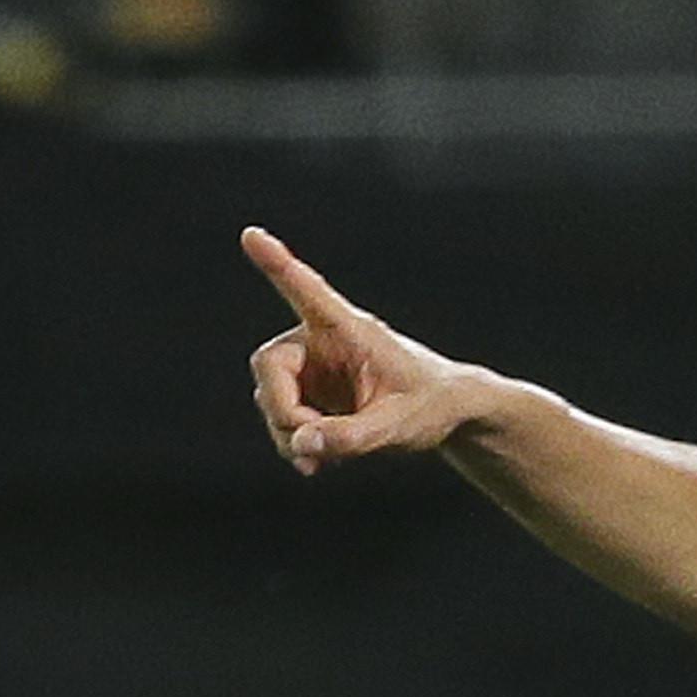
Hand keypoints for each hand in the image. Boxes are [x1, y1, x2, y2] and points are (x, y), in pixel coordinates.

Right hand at [244, 230, 500, 473]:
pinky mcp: (309, 394)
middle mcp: (321, 341)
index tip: (252, 234)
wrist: (444, 416)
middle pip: (270, 366)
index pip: (308, 293)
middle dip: (282, 411)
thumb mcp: (397, 428)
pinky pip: (283, 421)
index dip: (277, 265)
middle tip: (309, 446)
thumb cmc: (430, 407)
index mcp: (349, 329)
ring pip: (270, 398)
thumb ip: (351, 438)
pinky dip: (295, 444)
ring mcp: (312, 369)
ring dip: (288, 434)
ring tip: (322, 462)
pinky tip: (317, 462)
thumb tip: (300, 444)